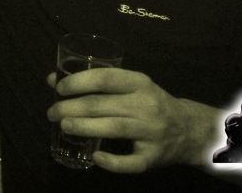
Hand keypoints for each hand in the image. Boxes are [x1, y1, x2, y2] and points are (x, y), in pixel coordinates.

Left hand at [46, 69, 215, 172]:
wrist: (189, 129)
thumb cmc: (150, 103)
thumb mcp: (130, 86)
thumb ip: (96, 83)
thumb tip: (52, 80)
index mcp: (140, 83)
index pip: (105, 78)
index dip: (79, 82)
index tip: (59, 88)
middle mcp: (147, 105)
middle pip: (103, 105)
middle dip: (72, 108)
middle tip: (52, 112)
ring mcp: (152, 132)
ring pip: (113, 128)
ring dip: (84, 127)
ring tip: (63, 126)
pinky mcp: (154, 157)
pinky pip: (131, 162)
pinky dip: (112, 162)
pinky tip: (96, 157)